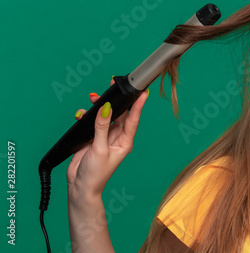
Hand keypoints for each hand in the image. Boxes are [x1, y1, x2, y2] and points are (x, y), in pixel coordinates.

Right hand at [66, 78, 147, 200]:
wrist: (81, 187)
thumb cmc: (96, 174)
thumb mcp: (99, 149)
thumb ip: (102, 127)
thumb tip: (106, 108)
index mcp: (125, 141)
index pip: (133, 119)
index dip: (138, 105)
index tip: (143, 92)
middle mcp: (117, 137)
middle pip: (118, 114)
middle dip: (115, 101)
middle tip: (111, 86)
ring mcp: (104, 137)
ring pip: (104, 116)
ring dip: (98, 107)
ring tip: (92, 98)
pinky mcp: (93, 138)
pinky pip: (91, 123)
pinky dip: (86, 117)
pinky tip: (81, 115)